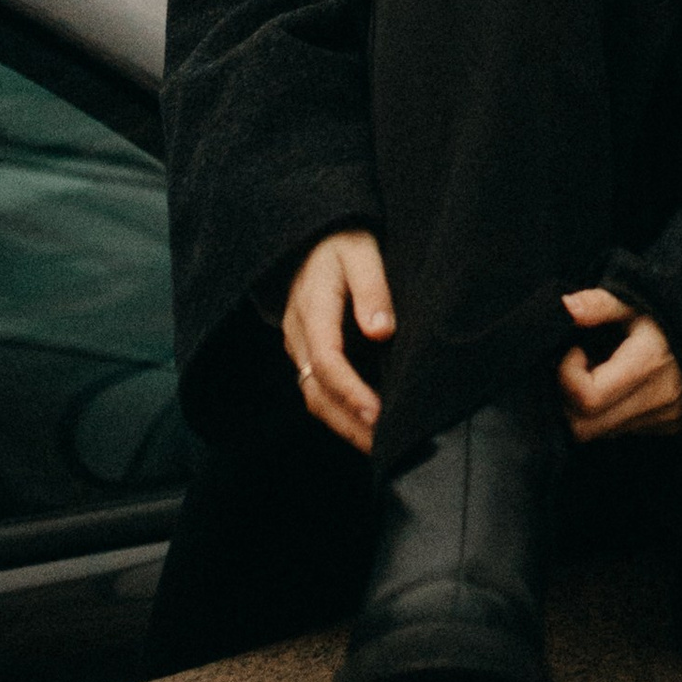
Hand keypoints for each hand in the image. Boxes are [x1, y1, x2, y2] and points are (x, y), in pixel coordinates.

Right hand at [281, 230, 395, 453]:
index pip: (328, 362)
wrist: (308, 235)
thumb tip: (382, 330)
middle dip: (348, 422)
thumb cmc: (340, 242)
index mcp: (312, 310)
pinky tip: (363, 424)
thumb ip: (372, 289)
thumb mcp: (361, 253)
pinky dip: (337, 411)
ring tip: (377, 445)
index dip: (352, 392)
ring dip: (342, 423)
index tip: (377, 415)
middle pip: (316, 390)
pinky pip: (315, 387)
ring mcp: (298, 344)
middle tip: (384, 446)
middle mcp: (298, 334)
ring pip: (313, 395)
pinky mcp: (305, 350)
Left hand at [558, 287, 681, 443]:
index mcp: (649, 364)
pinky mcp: (668, 426)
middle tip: (576, 366)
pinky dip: (606, 413)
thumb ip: (600, 304)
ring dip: (584, 408)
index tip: (574, 350)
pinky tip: (615, 384)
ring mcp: (664, 418)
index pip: (587, 398)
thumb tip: (564, 308)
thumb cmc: (675, 311)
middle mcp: (658, 399)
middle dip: (566, 399)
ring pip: (599, 433)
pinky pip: (620, 430)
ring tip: (596, 371)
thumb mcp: (638, 298)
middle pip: (584, 428)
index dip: (567, 375)